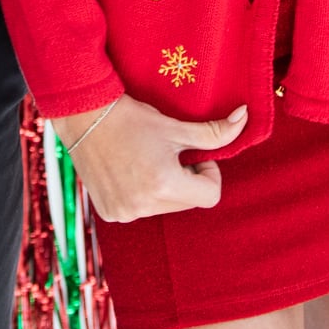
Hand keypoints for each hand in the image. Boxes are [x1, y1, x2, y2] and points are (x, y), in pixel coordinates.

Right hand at [52, 93, 248, 221]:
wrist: (83, 116)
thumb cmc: (132, 118)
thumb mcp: (176, 126)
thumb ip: (214, 133)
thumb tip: (245, 118)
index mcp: (164, 185)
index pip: (211, 196)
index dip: (208, 174)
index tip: (192, 156)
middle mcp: (144, 206)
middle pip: (187, 203)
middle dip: (187, 181)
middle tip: (170, 154)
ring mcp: (124, 212)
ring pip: (164, 208)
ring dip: (165, 189)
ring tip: (147, 160)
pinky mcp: (109, 213)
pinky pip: (141, 210)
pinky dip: (142, 194)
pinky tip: (129, 170)